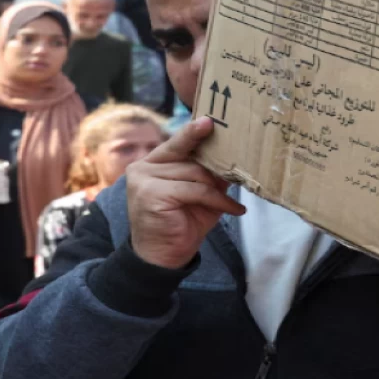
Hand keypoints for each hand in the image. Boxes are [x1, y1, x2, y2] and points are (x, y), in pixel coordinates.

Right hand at [126, 117, 244, 268]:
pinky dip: (217, 200)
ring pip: (195, 174)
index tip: (209, 122)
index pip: (175, 144)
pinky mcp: (151, 194)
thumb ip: (207, 175)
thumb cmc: (181, 223)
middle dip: (215, 171)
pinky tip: (232, 210)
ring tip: (232, 204)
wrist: (163, 257)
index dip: (193, 133)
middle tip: (236, 178)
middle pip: (190, 159)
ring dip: (218, 191)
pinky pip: (195, 190)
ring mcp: (144, 180)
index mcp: (151, 164)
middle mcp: (142, 168)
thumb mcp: (199, 194)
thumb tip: (232, 157)